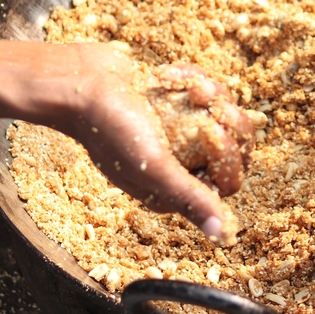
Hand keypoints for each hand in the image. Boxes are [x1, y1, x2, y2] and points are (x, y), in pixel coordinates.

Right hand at [39, 45, 251, 242]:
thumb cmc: (110, 126)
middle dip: (229, 122)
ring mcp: (180, 130)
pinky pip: (206, 89)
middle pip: (235, 148)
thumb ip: (189, 198)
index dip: (229, 156)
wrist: (80, 80)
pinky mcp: (176, 101)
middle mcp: (180, 163)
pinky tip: (164, 77)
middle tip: (210, 105)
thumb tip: (222, 236)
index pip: (229, 182)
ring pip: (225, 113)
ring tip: (187, 87)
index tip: (210, 131)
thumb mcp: (152, 166)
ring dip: (211, 94)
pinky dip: (190, 78)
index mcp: (174, 188)